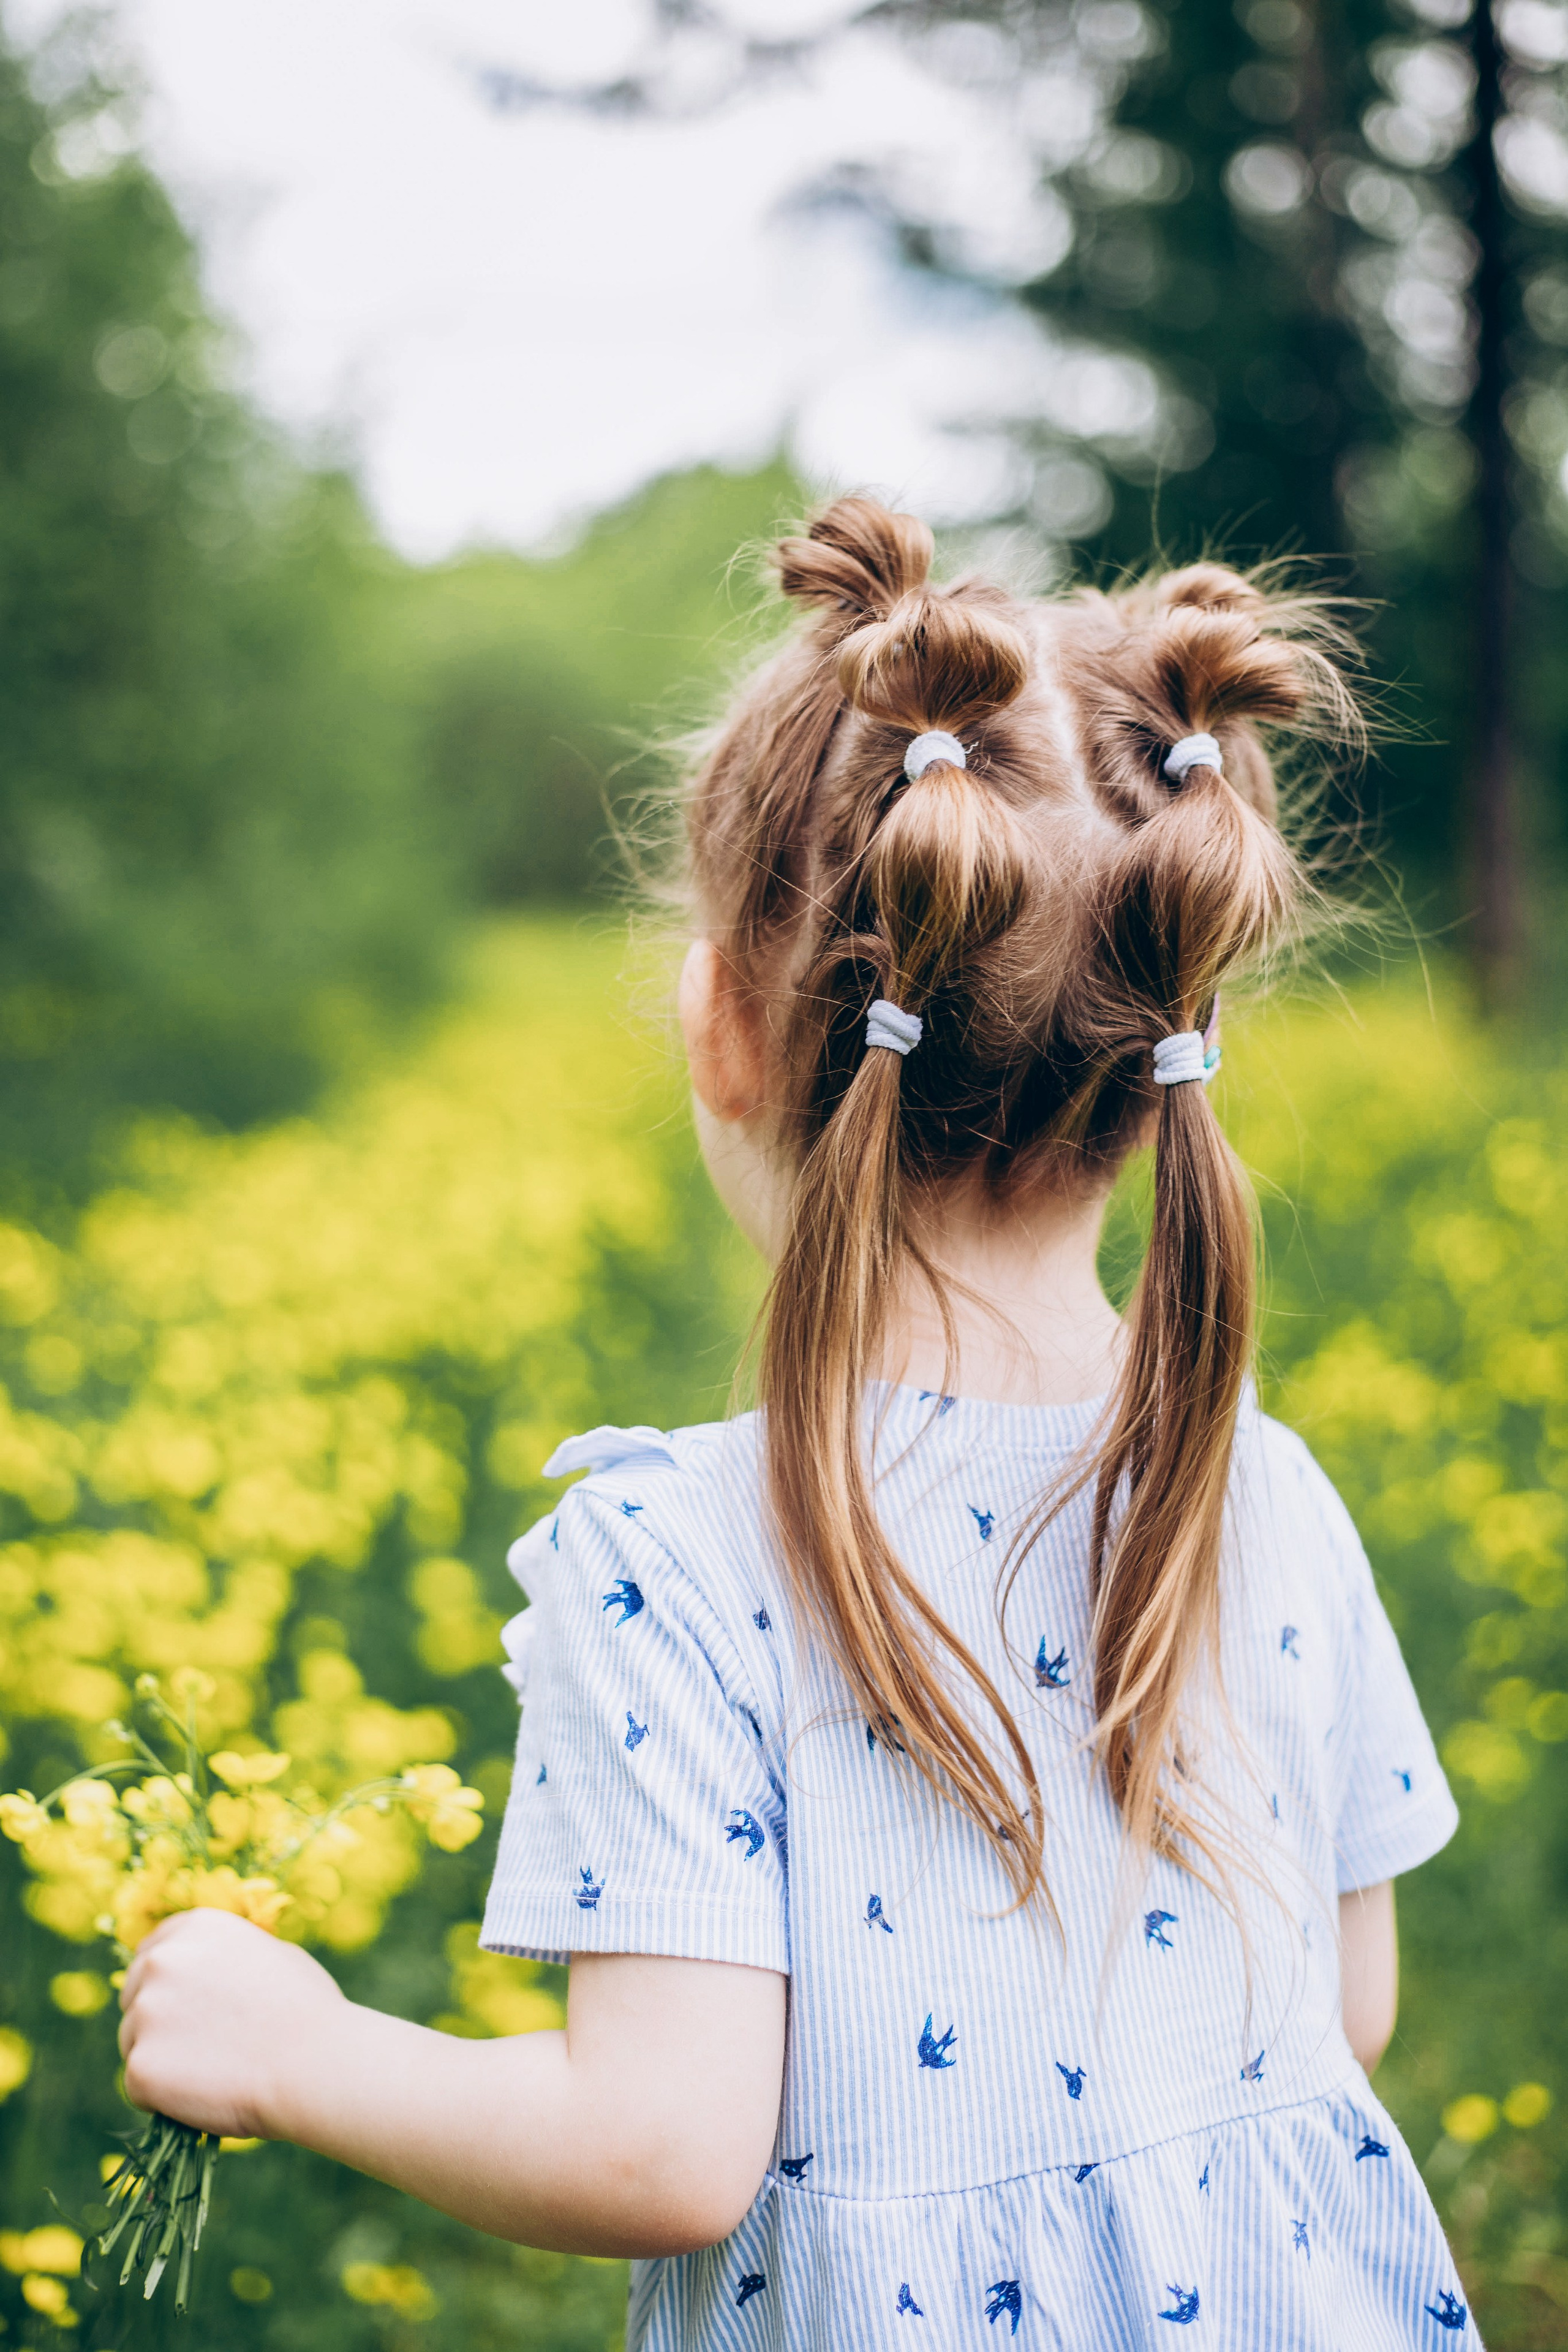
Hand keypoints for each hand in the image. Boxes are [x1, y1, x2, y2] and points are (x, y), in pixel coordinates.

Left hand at [118, 1909, 343, 2140]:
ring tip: (213, 2071)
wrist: (314, 2064)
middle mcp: (162, 1960)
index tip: (185, 2006)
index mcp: (195, 1927)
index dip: (168, 1982)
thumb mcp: (272, 1954)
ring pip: (134, 2041)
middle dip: (158, 2019)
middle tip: (201, 2046)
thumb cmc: (307, 2010)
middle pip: (135, 1995)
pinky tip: (205, 2094)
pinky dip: (163, 2097)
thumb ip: (226, 1957)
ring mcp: (145, 2012)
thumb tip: (209, 1968)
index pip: (152, 1950)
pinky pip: (139, 2086)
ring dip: (161, 2058)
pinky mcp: (139, 2065)